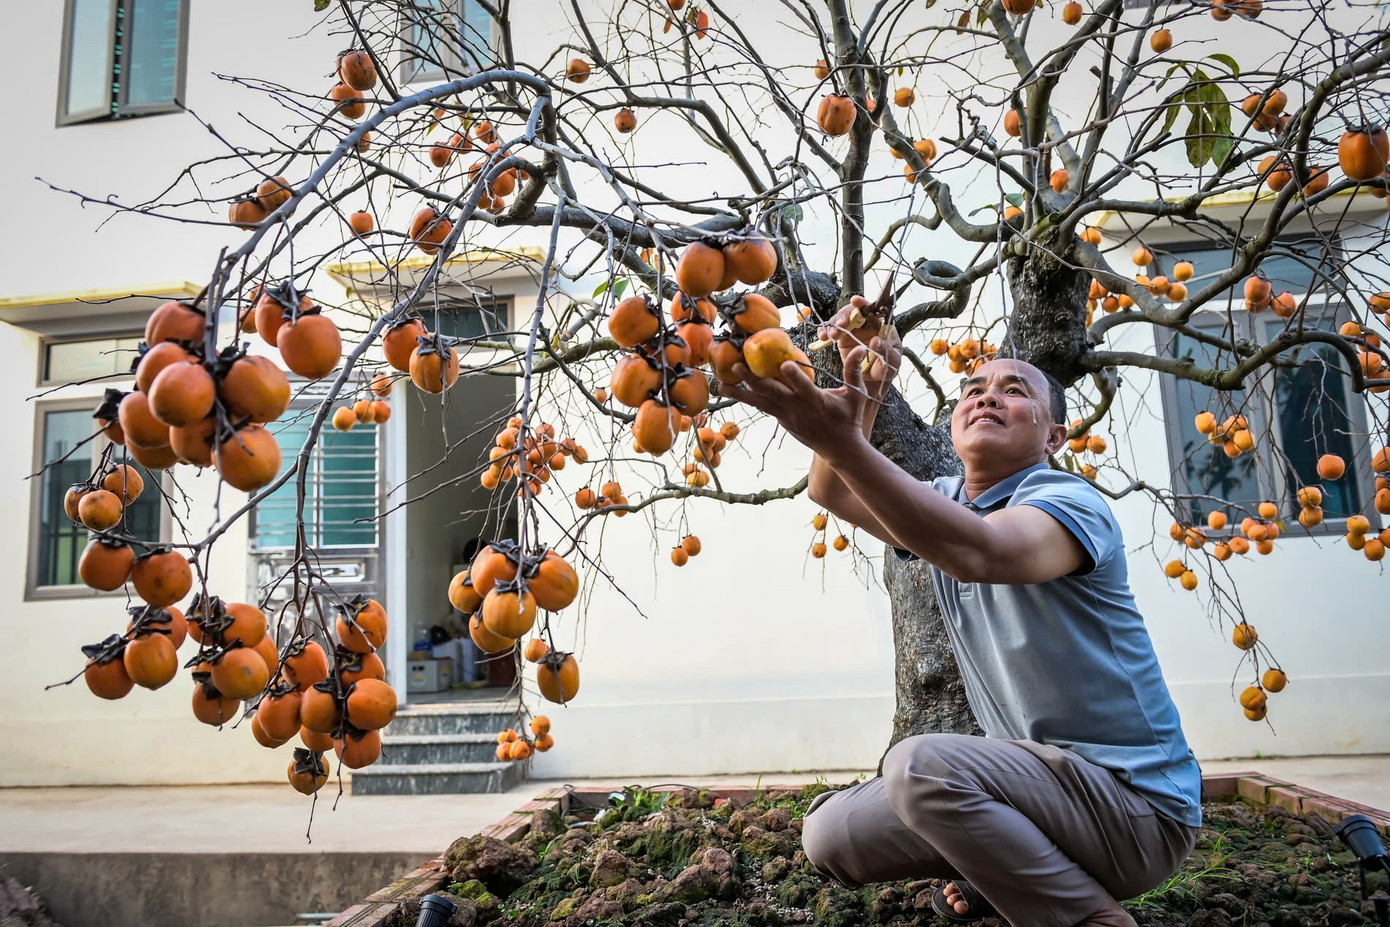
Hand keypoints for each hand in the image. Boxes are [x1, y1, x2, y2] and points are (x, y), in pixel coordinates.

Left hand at [717, 343, 877, 464]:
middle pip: (773, 393)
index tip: (783, 363)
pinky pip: (762, 407)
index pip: (805, 388)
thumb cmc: (849, 418)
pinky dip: (747, 398)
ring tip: (721, 384)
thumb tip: (862, 347)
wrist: (839, 449)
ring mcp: (787, 417)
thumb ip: (854, 371)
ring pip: (761, 402)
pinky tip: (731, 390)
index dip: (795, 376)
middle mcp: (798, 410)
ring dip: (741, 392)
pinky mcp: (782, 420)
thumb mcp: (856, 396)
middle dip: (754, 380)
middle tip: (736, 366)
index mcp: (818, 402)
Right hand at [816, 296, 900, 402]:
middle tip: (840, 325)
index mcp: (882, 326)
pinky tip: (823, 336)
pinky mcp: (842, 338)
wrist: (872, 382)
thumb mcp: (892, 363)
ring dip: (834, 324)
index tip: (856, 301)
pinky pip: (831, 330)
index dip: (864, 303)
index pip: (874, 309)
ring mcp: (853, 330)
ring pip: (841, 319)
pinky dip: (825, 331)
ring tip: (831, 335)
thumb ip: (886, 352)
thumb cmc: (886, 370)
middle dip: (845, 315)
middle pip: (854, 312)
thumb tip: (876, 341)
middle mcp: (866, 325)